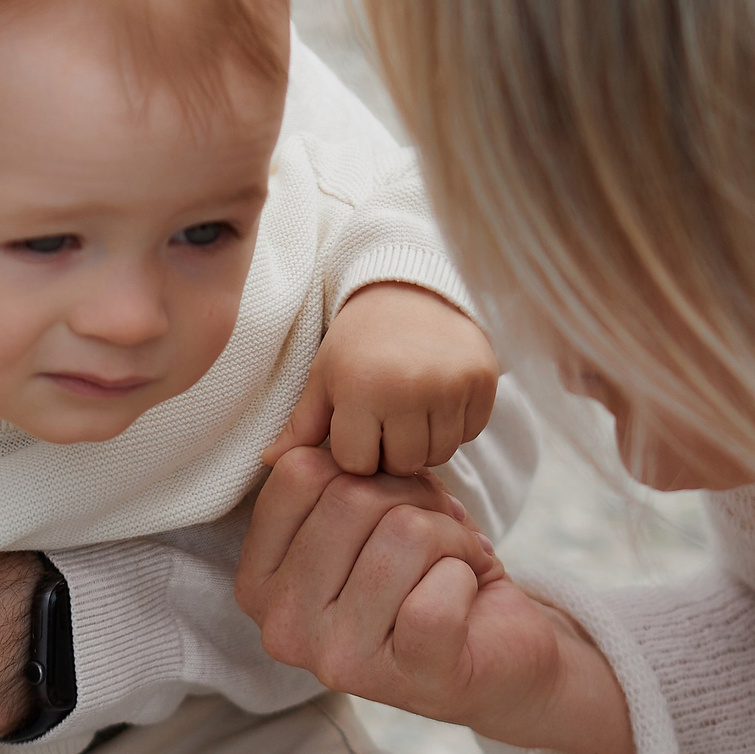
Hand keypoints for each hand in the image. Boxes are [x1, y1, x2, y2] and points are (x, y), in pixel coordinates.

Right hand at [238, 448, 637, 753]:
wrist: (500, 653)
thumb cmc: (429, 576)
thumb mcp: (374, 515)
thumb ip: (343, 478)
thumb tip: (335, 432)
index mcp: (260, 582)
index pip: (298, 473)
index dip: (366, 469)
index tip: (392, 502)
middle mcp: (283, 627)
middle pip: (352, 497)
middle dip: (416, 499)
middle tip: (437, 537)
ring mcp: (339, 660)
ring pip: (404, 533)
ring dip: (451, 537)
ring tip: (456, 567)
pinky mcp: (408, 677)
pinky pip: (441, 588)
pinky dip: (470, 574)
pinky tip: (467, 599)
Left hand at [267, 284, 499, 476]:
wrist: (411, 289)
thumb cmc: (359, 339)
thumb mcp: (324, 376)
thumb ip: (301, 425)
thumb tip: (270, 463)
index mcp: (363, 387)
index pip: (360, 464)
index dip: (356, 449)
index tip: (357, 423)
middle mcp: (411, 386)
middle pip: (403, 464)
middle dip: (391, 450)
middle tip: (386, 418)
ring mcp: (453, 384)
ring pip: (440, 453)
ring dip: (424, 441)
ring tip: (411, 409)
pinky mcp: (484, 380)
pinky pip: (470, 433)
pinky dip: (455, 425)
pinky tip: (439, 398)